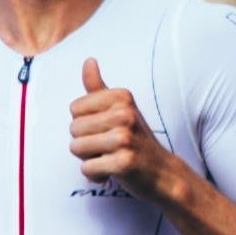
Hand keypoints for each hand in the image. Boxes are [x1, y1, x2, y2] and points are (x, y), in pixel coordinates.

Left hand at [68, 56, 186, 203]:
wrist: (161, 172)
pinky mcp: (123, 163)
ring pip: (76, 148)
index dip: (84, 123)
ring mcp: (125, 138)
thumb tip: (88, 60)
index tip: (104, 130)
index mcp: (122, 97)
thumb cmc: (135, 139)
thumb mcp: (121, 109)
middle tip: (107, 147)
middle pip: (73, 128)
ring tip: (109, 158)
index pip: (75, 108)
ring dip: (88, 159)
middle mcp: (125, 114)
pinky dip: (95, 174)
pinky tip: (111, 173)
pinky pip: (87, 168)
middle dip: (84, 142)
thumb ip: (99, 87)